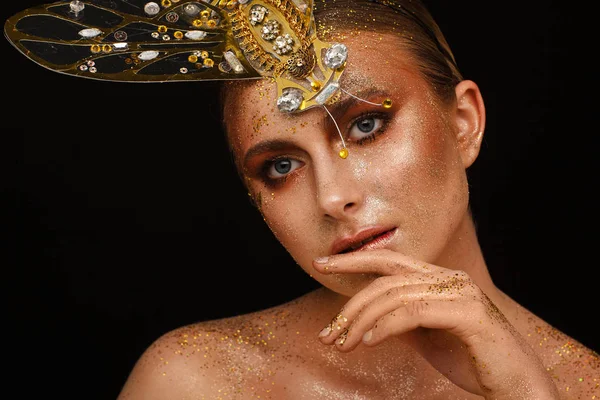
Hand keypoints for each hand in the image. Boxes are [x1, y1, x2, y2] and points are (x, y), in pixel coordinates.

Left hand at [312, 250, 559, 398]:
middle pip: (385, 276)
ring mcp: (460, 292)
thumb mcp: (425, 335)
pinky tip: (368, 343)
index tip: (320, 264)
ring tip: (342, 346)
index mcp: (438, 278)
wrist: (515, 384)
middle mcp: (448, 277)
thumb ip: (400, 318)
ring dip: (361, 322)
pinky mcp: (468, 313)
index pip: (388, 261)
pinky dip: (385, 326)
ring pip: (394, 295)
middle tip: (327, 332)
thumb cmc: (470, 359)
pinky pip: (414, 313)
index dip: (352, 259)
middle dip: (349, 302)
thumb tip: (365, 316)